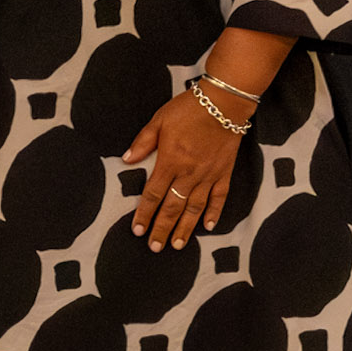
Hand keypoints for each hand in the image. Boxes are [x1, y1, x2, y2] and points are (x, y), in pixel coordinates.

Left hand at [124, 87, 245, 252]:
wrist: (223, 103)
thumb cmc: (189, 108)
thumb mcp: (159, 120)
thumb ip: (143, 142)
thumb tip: (127, 160)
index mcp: (170, 161)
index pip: (153, 194)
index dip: (144, 214)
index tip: (137, 230)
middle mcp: (189, 173)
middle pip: (173, 207)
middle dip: (163, 229)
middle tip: (155, 247)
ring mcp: (208, 175)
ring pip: (195, 208)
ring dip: (186, 228)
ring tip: (178, 245)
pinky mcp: (224, 173)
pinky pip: (219, 198)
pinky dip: (214, 213)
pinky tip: (209, 227)